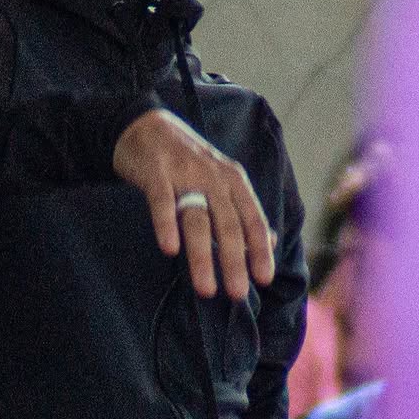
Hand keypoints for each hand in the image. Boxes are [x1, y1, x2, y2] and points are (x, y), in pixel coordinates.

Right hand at [113, 109, 275, 299]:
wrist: (145, 125)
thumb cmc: (187, 161)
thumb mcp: (221, 179)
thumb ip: (244, 210)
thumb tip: (272, 241)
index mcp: (233, 180)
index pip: (253, 219)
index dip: (260, 249)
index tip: (264, 279)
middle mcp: (213, 176)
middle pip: (228, 224)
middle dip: (234, 261)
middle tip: (237, 294)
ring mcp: (183, 173)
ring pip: (197, 219)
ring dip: (203, 256)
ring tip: (206, 288)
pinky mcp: (155, 172)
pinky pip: (162, 201)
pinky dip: (166, 225)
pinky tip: (170, 249)